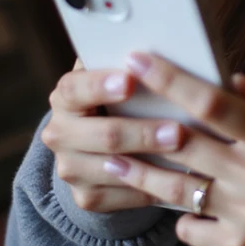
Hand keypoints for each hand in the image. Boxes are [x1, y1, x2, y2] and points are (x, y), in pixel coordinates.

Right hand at [40, 59, 187, 213]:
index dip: (101, 85)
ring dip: (151, 165)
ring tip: (185, 157)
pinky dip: (149, 190)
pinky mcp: (85, 196)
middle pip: (103, 135)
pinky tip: (176, 180)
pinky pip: (118, 197)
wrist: (99, 139)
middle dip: (144, 133)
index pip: (75, 89)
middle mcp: (59, 132)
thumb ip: (134, 66)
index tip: (131, 80)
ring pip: (112, 169)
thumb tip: (167, 47)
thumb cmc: (124, 96)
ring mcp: (69, 167)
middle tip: (178, 131)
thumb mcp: (120, 76)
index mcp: (67, 95)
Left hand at [102, 53, 244, 245]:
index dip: (173, 80)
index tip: (142, 59)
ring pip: (178, 188)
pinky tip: (172, 200)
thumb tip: (232, 81)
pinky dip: (180, 213)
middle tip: (112, 102)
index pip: (215, 103)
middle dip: (144, 119)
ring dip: (141, 170)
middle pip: (186, 143)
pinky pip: (191, 228)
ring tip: (113, 154)